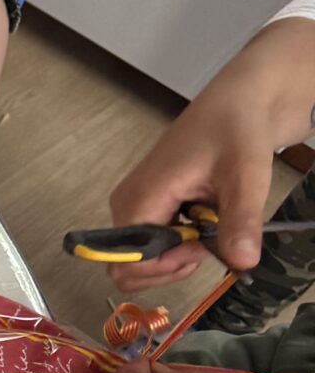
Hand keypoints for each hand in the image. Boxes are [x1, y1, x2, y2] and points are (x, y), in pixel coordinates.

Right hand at [103, 76, 278, 285]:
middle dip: (171, 267)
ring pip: (143, 261)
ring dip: (180, 258)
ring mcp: (136, 207)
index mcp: (138, 200)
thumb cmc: (236, 130)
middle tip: (207, 242)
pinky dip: (182, 247)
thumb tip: (243, 263)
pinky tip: (205, 222)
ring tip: (210, 228)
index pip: (127, 265)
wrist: (239, 103)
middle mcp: (126, 207)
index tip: (200, 247)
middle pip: (130, 269)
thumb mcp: (245, 177)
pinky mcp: (149, 207)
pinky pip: (155, 246)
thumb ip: (240, 223)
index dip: (165, 268)